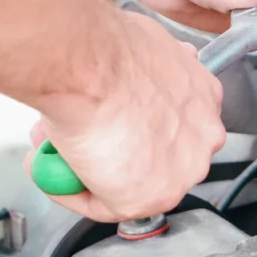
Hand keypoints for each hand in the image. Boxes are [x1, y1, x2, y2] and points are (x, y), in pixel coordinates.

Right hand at [24, 12, 225, 221]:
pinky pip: (104, 206)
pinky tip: (53, 163)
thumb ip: (143, 75)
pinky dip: (72, 191)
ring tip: (56, 146)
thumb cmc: (108, 50)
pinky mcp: (147, 198)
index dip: (128, 124)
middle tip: (72, 137)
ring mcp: (181, 172)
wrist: (91, 65)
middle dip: (109, 150)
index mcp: (204, 97)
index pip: (170, 124)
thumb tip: (126, 79)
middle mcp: (203, 137)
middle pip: (152, 155)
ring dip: (88, 170)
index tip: (102, 122)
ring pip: (129, 182)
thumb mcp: (140, 49)